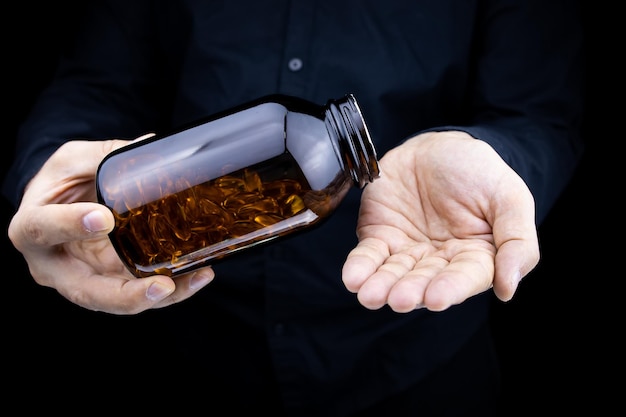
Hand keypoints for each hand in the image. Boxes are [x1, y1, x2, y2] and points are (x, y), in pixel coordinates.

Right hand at [7, 139, 213, 313]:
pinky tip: (197, 275)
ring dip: (158, 296)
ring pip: (118, 300)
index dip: (69, 226)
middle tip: (162, 285)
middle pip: (85, 291)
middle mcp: (54, 265)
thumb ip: (107, 155)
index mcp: (31, 227)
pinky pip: (139, 292)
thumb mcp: (76, 159)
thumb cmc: (64, 181)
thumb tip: (153, 146)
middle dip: (126, 295)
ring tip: (194, 279)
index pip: (41, 229)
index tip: (104, 218)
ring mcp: (86, 279)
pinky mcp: (112, 282)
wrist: (65, 203)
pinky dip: (171, 289)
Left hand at [342, 131, 539, 312]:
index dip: (451, 289)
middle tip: (399, 299)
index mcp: (475, 257)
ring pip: (393, 274)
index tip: (437, 298)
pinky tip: (353, 278)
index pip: (465, 278)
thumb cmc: (479, 172)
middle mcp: (439, 262)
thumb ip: (518, 242)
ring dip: (381, 286)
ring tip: (370, 294)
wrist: (438, 145)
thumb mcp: (510, 198)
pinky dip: (360, 267)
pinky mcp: (379, 237)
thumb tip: (508, 288)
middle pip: (424, 281)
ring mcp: (407, 251)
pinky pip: (368, 255)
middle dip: (410, 291)